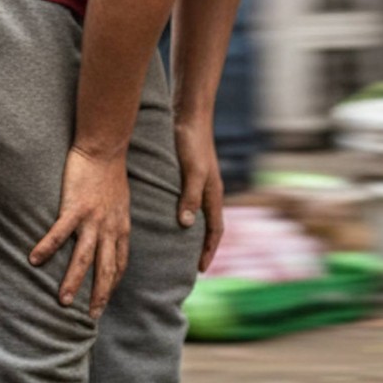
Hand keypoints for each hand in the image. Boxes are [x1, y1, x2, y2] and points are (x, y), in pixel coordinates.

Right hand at [29, 147, 129, 318]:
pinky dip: (47, 248)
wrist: (105, 147)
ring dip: (73, 281)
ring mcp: (93, 219)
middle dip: (99, 295)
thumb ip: (116, 219)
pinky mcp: (75, 208)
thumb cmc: (110, 171)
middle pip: (106, 269)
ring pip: (84, 258)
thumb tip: (111, 231)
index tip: (106, 299)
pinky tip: (34, 260)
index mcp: (121, 227)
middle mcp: (109, 228)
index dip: (113, 282)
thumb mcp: (121, 201)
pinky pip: (59, 233)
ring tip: (63, 301)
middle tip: (92, 317)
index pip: (120, 263)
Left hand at [175, 120, 224, 273]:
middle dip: (202, 246)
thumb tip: (186, 225)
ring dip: (191, 232)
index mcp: (213, 193)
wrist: (190, 113)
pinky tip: (167, 217)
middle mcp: (209, 190)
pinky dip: (182, 214)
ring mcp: (199, 182)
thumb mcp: (193, 171)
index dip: (209, 250)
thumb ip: (190, 196)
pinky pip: (187, 201)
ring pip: (198, 214)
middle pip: (208, 225)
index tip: (200, 269)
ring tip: (177, 247)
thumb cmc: (192, 141)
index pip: (215, 230)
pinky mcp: (188, 173)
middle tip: (190, 265)